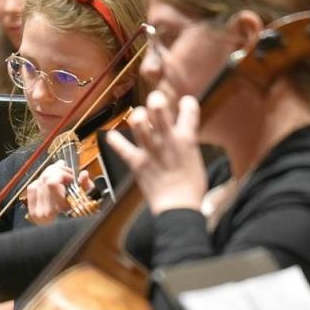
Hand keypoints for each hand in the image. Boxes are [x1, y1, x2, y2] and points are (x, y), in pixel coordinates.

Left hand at [24, 162, 93, 225]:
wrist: (65, 238)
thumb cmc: (79, 223)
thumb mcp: (88, 204)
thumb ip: (87, 187)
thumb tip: (83, 175)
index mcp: (55, 211)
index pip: (52, 183)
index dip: (63, 174)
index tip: (71, 177)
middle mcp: (42, 212)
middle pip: (44, 179)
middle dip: (58, 171)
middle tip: (67, 174)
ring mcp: (35, 212)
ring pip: (38, 181)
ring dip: (50, 175)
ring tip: (60, 177)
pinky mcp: (32, 210)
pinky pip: (32, 188)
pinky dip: (42, 182)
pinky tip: (50, 184)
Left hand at [106, 91, 205, 214]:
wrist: (178, 209)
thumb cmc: (192, 190)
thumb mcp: (196, 161)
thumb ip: (187, 146)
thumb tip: (182, 140)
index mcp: (187, 138)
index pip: (189, 107)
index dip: (186, 102)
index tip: (184, 104)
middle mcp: (167, 139)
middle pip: (158, 106)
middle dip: (155, 99)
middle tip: (155, 102)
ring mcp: (150, 149)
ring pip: (138, 121)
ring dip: (137, 116)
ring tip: (138, 119)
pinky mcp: (136, 162)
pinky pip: (120, 147)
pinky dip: (114, 141)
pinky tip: (112, 137)